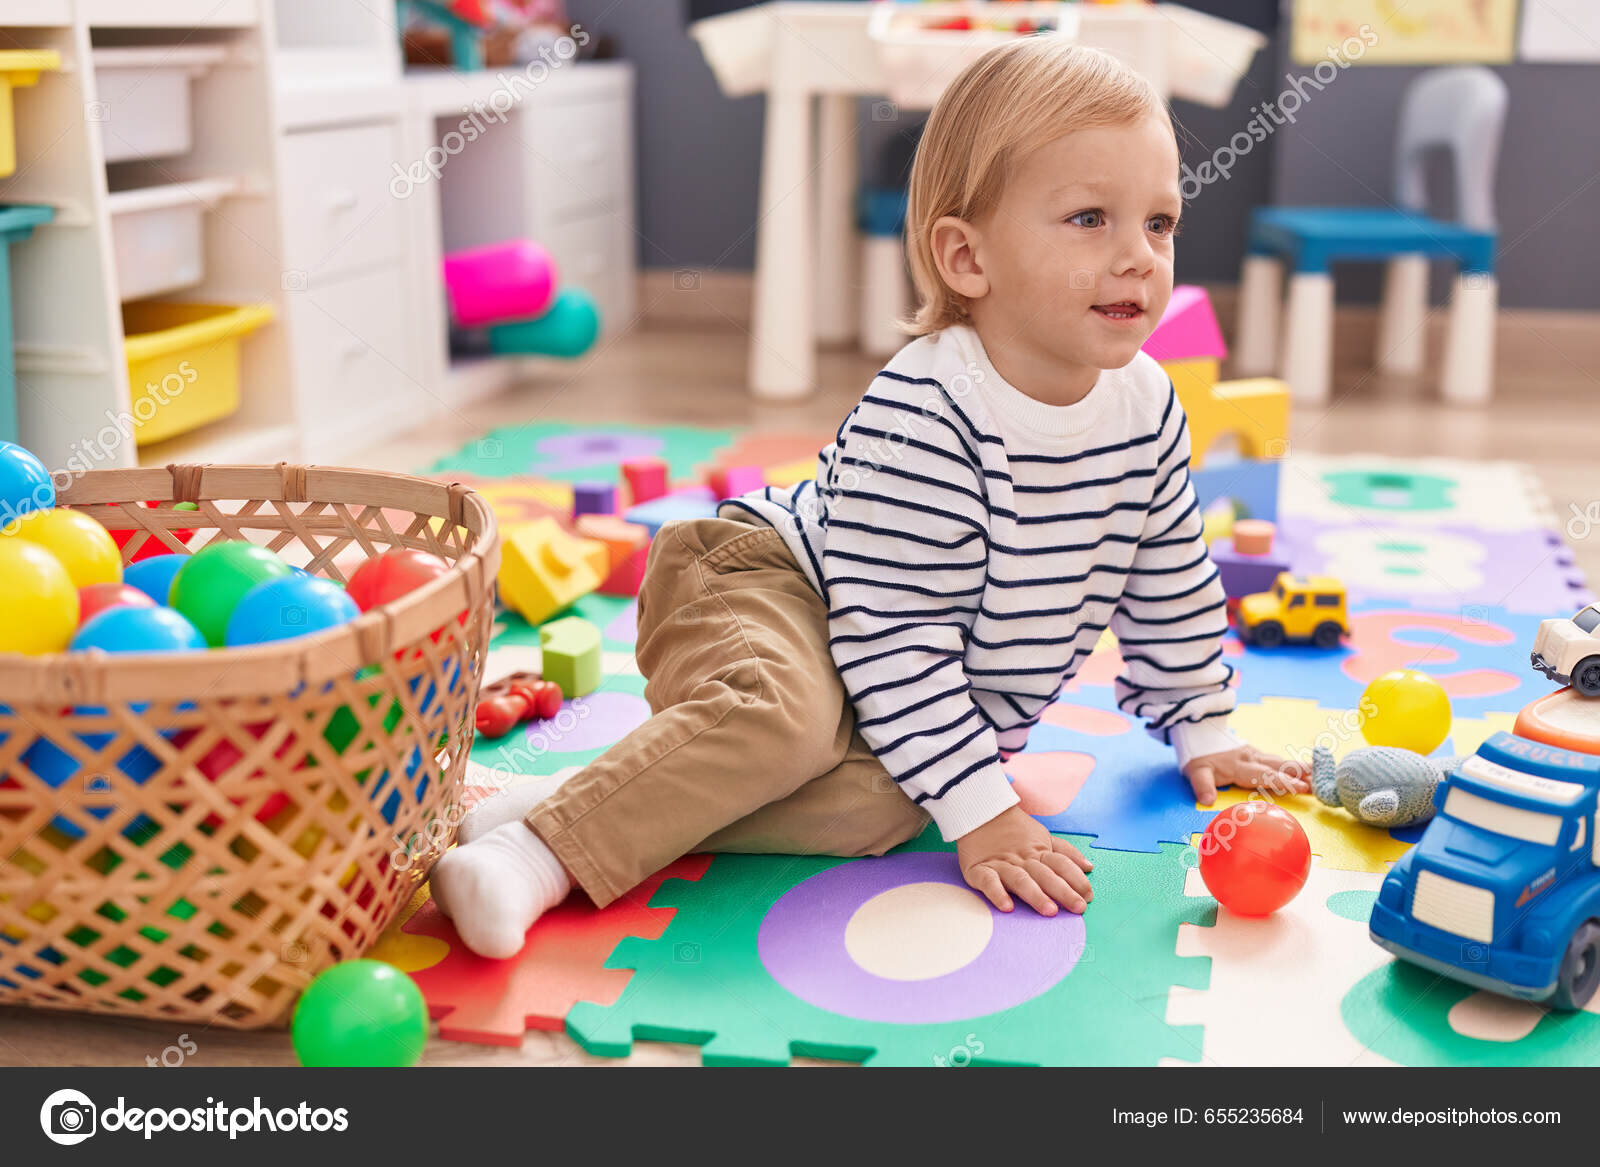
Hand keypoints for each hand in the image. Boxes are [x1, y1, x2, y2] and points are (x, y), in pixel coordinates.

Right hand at [956, 805, 1093, 915]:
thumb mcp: (1043, 837)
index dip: (1076, 878)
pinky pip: (988, 882)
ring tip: (1050, 911)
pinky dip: (997, 894)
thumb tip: (1089, 867)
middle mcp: (1022, 859)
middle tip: (1078, 907)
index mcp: (1038, 851)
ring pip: (1020, 880)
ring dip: (1036, 895)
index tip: (1088, 895)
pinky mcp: (979, 870)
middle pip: (1045, 875)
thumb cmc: (1013, 830)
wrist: (978, 812)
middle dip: (1063, 891)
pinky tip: (1007, 907)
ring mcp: (1001, 865)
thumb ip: (1066, 853)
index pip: (1061, 864)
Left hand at [1184, 745, 1309, 805]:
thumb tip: (1207, 801)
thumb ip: (1202, 785)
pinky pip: (1275, 758)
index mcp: (1239, 766)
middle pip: (1278, 767)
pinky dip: (1290, 763)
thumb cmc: (1198, 755)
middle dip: (1300, 774)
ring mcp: (1254, 753)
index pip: (1265, 776)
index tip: (1303, 787)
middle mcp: (1251, 758)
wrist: (1196, 730)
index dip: (1284, 782)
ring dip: (1299, 767)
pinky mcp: (1254, 751)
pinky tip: (1304, 766)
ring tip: (1319, 773)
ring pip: (1280, 760)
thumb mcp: (1195, 771)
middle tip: (1321, 782)